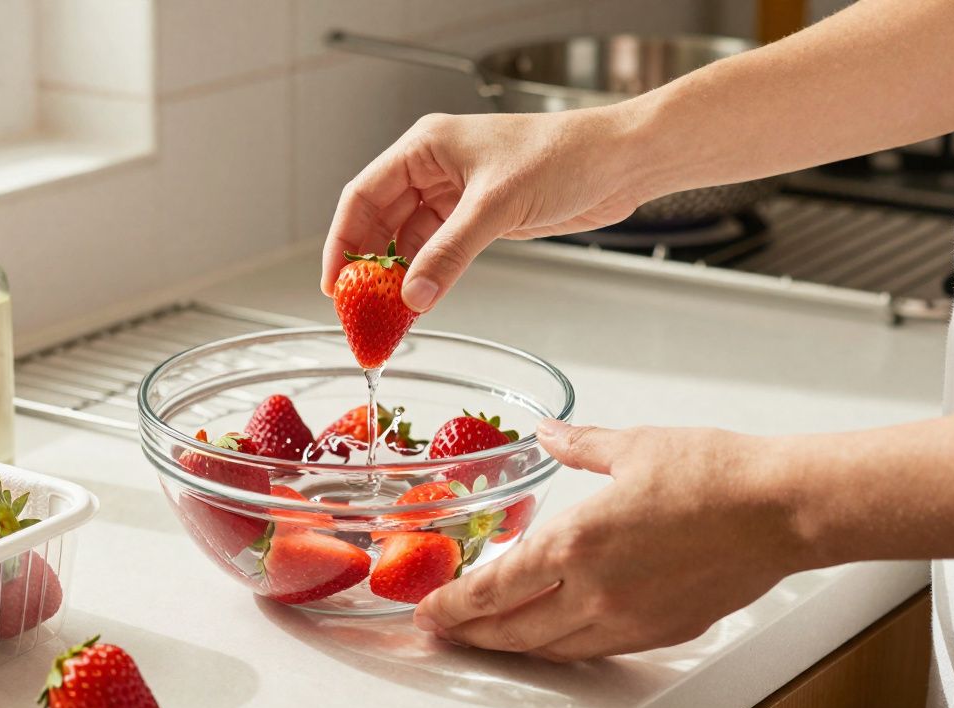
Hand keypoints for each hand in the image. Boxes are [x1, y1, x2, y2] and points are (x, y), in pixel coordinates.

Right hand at [320, 109, 647, 311]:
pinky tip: (420, 302)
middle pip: (380, 222)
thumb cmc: (565, 155)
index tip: (333, 284)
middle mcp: (434, 169)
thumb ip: (450, 254)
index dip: (342, 241)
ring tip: (387, 316)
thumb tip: (413, 297)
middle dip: (366, 267)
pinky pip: (438, 252)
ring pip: (408, 241)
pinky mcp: (478, 219)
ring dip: (398, 277)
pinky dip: (427, 278)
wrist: (620, 162)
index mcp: (425, 147)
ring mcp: (456, 195)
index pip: (363, 196)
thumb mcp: (497, 206)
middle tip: (357, 311)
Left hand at [413, 419, 813, 660]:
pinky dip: (560, 646)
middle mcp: (594, 590)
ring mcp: (628, 618)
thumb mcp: (631, 446)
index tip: (429, 610)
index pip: (493, 588)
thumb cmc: (714, 474)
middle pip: (511, 628)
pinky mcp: (659, 631)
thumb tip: (548, 435)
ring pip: (550, 646)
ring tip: (486, 637)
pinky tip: (551, 636)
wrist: (782, 510)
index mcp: (577, 543)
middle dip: (470, 633)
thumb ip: (577, 445)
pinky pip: (593, 649)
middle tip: (444, 631)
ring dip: (511, 645)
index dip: (453, 605)